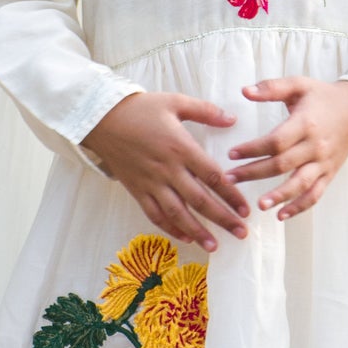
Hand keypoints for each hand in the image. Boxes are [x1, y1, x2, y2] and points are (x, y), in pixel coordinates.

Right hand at [84, 93, 248, 251]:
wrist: (101, 118)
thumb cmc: (140, 109)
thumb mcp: (175, 102)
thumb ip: (205, 111)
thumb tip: (232, 120)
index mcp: (181, 148)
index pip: (212, 176)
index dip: (231, 195)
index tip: (246, 209)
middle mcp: (167, 169)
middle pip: (199, 200)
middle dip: (222, 219)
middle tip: (241, 233)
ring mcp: (151, 182)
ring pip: (177, 213)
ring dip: (197, 231)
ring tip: (214, 246)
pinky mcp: (137, 190)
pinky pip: (154, 214)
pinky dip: (169, 228)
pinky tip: (185, 237)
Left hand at [227, 77, 347, 219]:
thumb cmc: (323, 96)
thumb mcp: (299, 84)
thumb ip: (272, 87)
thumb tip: (244, 91)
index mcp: (306, 123)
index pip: (276, 141)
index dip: (253, 149)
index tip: (231, 154)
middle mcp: (315, 146)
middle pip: (282, 164)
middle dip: (253, 173)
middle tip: (229, 179)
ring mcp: (323, 163)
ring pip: (300, 184)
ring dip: (279, 196)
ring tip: (259, 205)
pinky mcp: (329, 174)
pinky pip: (315, 194)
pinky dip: (299, 207)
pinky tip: (281, 215)